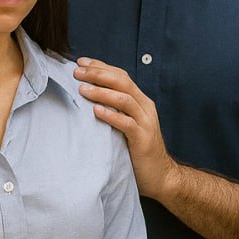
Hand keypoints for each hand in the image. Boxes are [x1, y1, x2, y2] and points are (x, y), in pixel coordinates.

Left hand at [74, 57, 177, 199]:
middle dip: (98, 74)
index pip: (121, 76)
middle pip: (122, 82)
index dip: (101, 67)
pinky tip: (96, 111)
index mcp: (141, 101)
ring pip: (124, 99)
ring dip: (102, 92)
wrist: (161, 176)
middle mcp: (145, 107)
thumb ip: (115, 110)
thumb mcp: (127, 124)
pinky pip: (127, 123)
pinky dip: (111, 115)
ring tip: (83, 89)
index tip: (81, 62)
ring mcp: (146, 122)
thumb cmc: (138, 151)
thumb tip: (88, 97)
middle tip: (77, 71)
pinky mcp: (143, 139)